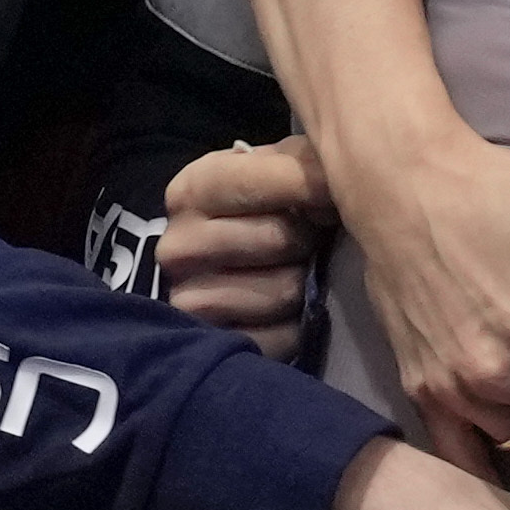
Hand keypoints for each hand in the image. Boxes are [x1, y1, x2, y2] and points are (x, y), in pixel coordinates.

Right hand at [165, 135, 334, 360]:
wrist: (238, 271)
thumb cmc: (271, 211)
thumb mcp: (281, 171)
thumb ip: (302, 164)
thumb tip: (332, 180)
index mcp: (190, 191)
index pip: (255, 182)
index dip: (308, 186)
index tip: (333, 193)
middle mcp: (175, 246)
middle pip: (277, 239)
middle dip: (309, 238)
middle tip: (311, 239)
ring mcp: (185, 300)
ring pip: (284, 290)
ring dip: (307, 284)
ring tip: (301, 272)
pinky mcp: (209, 345)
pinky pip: (277, 339)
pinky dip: (297, 328)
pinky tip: (291, 313)